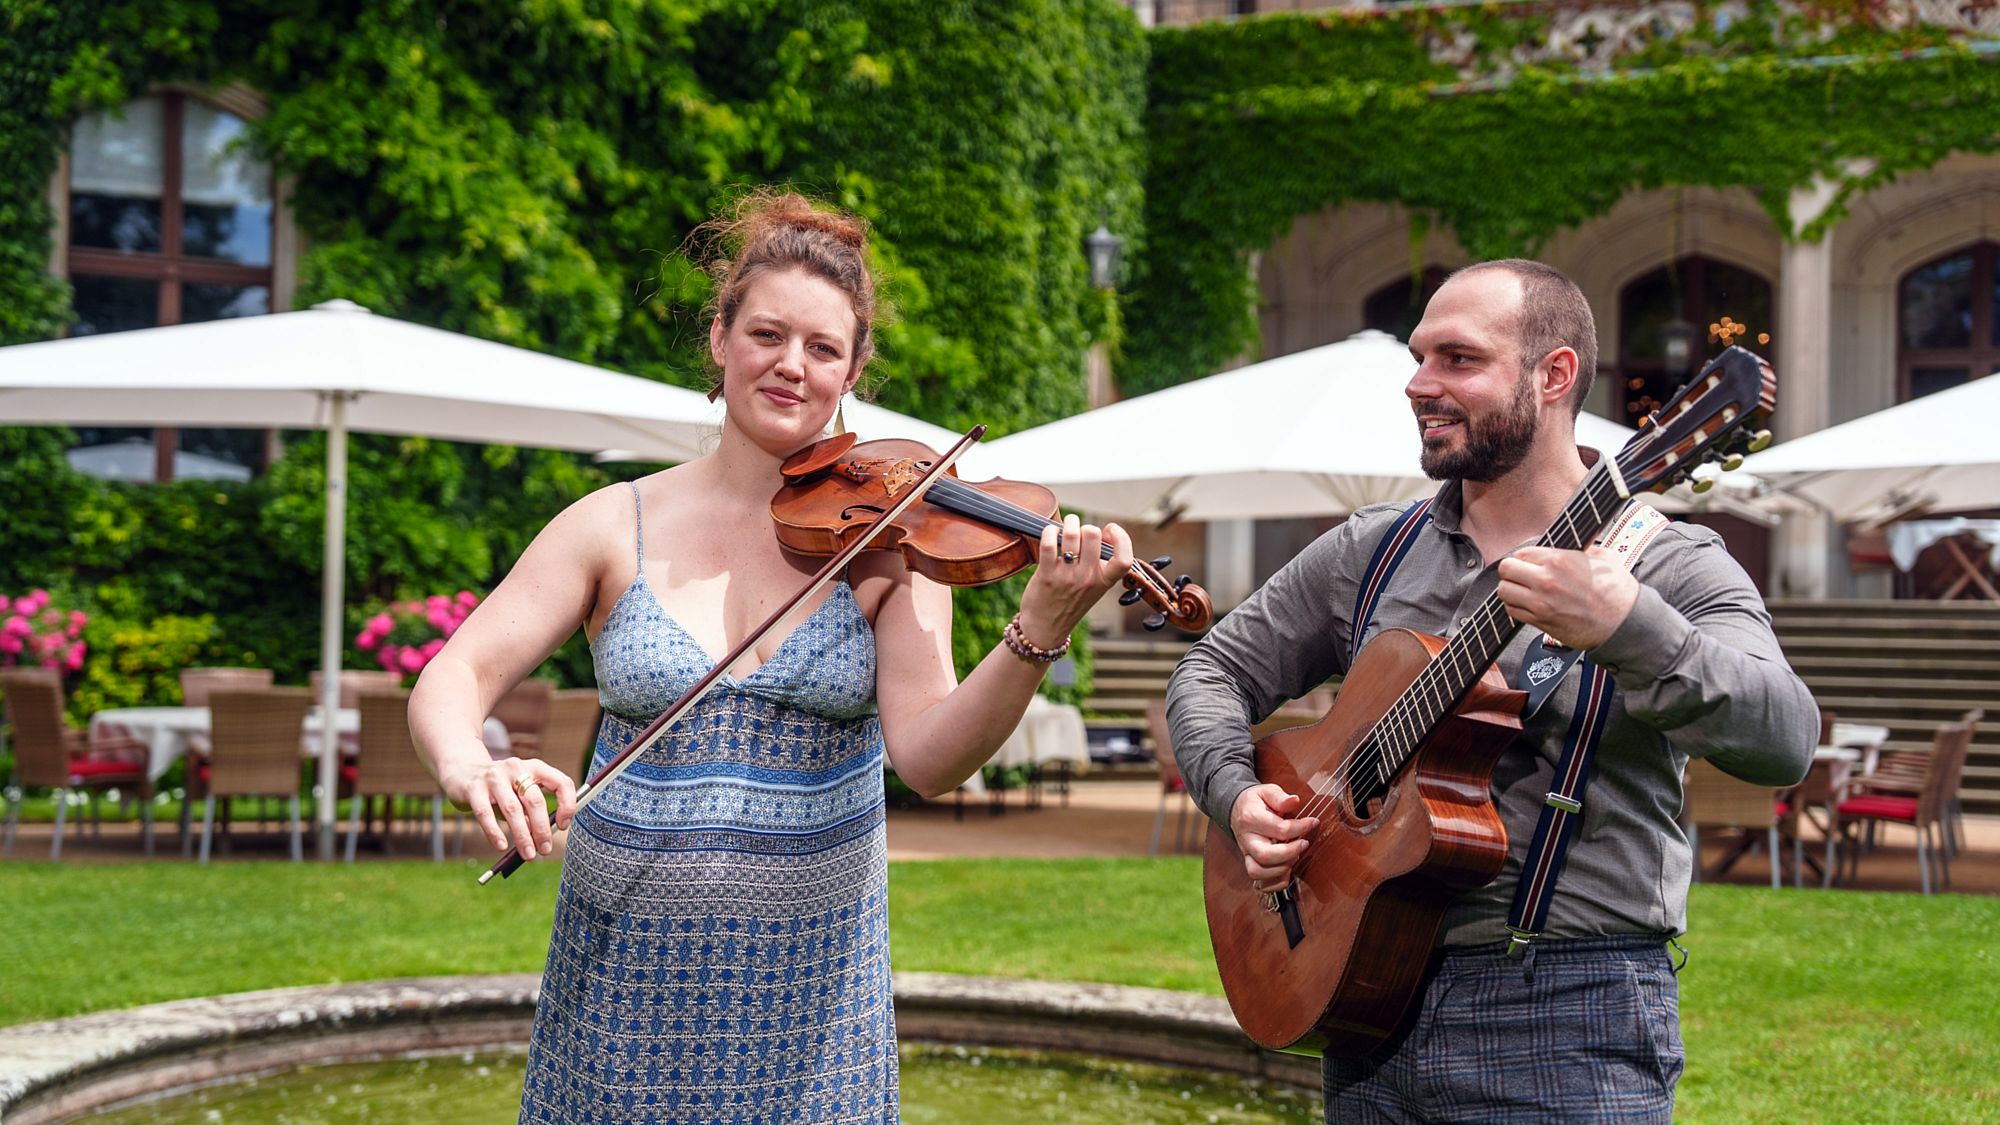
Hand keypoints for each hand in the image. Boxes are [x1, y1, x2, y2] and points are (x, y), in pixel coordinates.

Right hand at [439, 753, 576, 860]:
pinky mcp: (474, 788)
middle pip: (535, 801)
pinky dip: (495, 832)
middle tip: (545, 849)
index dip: (567, 805)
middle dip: (542, 829)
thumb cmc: (499, 788)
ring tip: (528, 854)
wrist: (462, 771)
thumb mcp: (519, 793)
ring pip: (512, 809)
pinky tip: (502, 846)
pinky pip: (486, 813)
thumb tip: (542, 837)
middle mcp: (516, 768)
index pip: (561, 782)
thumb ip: (531, 810)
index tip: (563, 826)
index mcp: (535, 767)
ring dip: (522, 835)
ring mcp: (494, 776)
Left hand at [1014, 513, 1133, 647]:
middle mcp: (1088, 578)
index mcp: (1104, 581)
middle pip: (1093, 534)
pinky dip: (1050, 531)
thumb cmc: (1070, 603)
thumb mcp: (1095, 588)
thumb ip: (1100, 564)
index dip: (1121, 538)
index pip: (1124, 559)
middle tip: (1080, 532)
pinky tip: (1051, 533)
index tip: (1110, 531)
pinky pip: (1049, 543)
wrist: (1046, 628)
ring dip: (1068, 523)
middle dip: (1085, 526)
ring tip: (1066, 526)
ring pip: (1071, 534)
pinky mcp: (1047, 574)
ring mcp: (1067, 576)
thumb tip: (1101, 533)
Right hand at [1229, 783, 1319, 890]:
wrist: (1237, 808)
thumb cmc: (1255, 801)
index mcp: (1250, 818)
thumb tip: (1294, 801)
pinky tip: (1287, 872)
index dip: (1301, 827)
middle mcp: (1246, 839)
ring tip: (1294, 857)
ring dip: (1281, 869)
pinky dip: (1275, 883)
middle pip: (1265, 856)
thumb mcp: (1267, 791)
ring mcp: (1246, 853)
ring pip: (1258, 872)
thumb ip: (1280, 797)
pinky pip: (1259, 883)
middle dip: (1290, 853)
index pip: (1279, 829)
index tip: (1312, 822)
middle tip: (1303, 844)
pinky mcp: (1250, 862)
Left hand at [1494, 544, 1639, 650]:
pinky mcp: (1541, 622)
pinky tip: (1528, 605)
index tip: (1530, 562)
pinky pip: (1513, 611)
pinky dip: (1516, 607)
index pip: (1522, 552)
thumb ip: (1581, 547)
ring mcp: (1541, 603)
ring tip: (1523, 590)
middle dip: (1512, 570)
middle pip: (1506, 569)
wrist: (1624, 623)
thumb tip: (1571, 542)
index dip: (1525, 557)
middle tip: (1521, 575)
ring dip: (1511, 589)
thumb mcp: (1604, 557)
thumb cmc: (1617, 591)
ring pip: (1504, 591)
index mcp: (1560, 561)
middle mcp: (1546, 581)